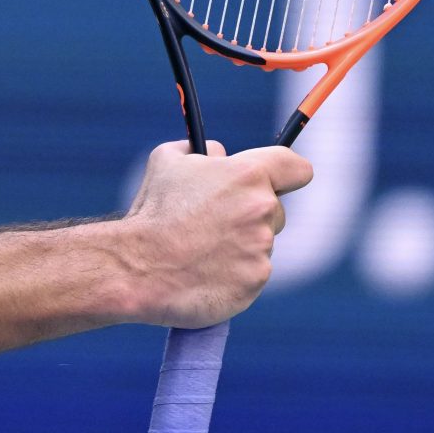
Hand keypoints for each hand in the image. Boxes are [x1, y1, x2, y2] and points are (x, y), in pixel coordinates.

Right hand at [123, 138, 311, 327]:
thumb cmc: (152, 212)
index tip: (279, 181)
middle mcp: (262, 210)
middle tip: (216, 221)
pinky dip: (233, 274)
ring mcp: (261, 248)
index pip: (296, 168)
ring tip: (200, 250)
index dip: (288, 174)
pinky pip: (252, 274)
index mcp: (248, 174)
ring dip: (240, 245)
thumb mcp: (167, 160)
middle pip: (276, 210)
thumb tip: (220, 155)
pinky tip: (204, 272)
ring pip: (262, 243)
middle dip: (252, 214)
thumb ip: (203, 151)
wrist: (137, 267)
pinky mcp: (255, 281)